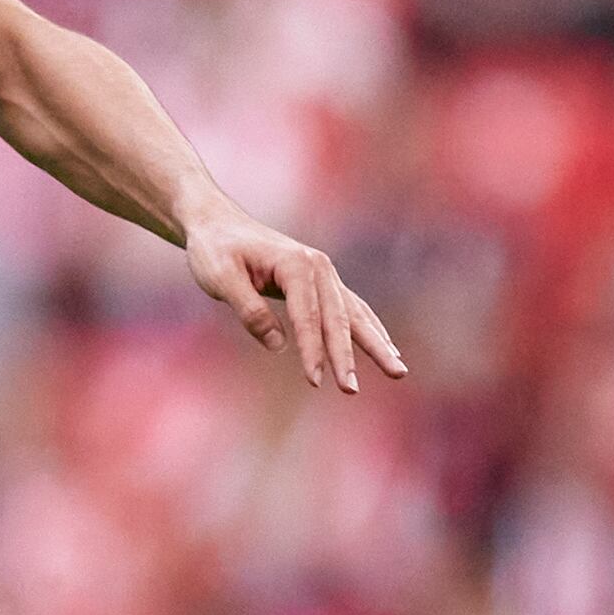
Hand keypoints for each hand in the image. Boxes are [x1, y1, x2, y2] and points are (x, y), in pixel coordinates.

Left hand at [182, 195, 409, 394]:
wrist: (218, 224)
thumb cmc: (215, 250)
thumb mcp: (220, 277)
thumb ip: (248, 309)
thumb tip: (278, 345)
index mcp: (296, 264)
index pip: (307, 316)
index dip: (311, 350)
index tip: (314, 380)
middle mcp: (319, 266)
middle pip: (338, 318)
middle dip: (347, 356)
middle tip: (352, 390)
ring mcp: (325, 274)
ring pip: (355, 315)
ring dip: (376, 345)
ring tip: (397, 371)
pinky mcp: (324, 282)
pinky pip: (352, 309)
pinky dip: (370, 330)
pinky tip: (388, 349)